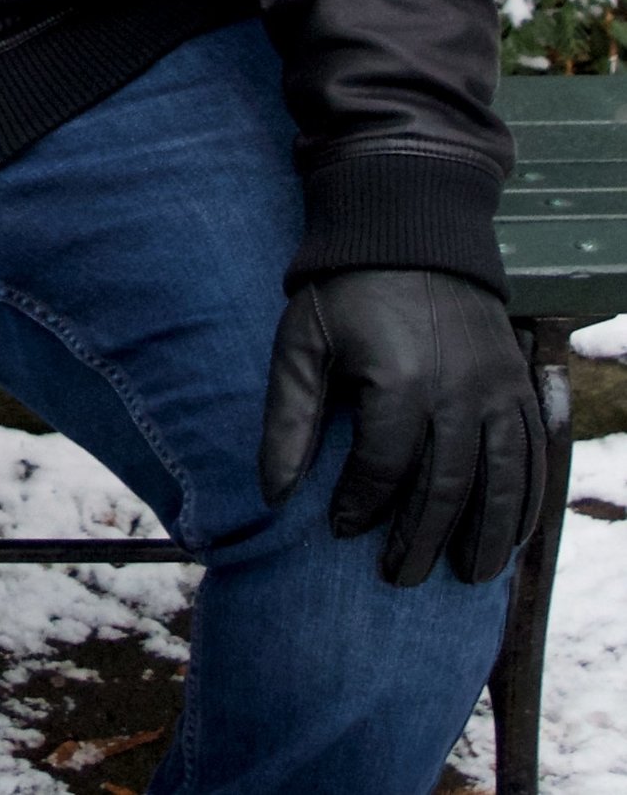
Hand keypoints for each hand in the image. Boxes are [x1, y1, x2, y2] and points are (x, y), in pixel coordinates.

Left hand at [258, 268, 545, 585]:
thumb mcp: (302, 342)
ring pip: (500, 483)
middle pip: (445, 489)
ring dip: (484, 538)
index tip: (343, 530)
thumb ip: (288, 418)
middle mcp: (458, 392)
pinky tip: (510, 537)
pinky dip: (525, 503)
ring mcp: (495, 389)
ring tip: (464, 576)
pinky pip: (532, 456)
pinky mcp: (517, 383)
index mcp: (400, 382)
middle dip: (419, 540)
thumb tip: (273, 494)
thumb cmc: (345, 289)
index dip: (362, 507)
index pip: (384, 470)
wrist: (408, 228)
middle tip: (398, 577)